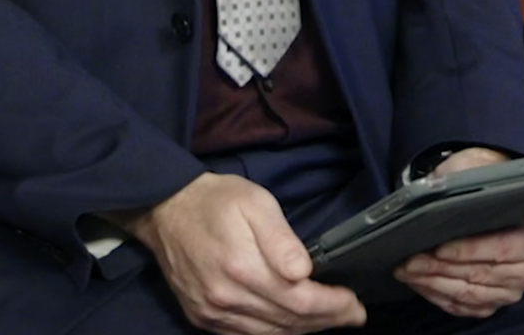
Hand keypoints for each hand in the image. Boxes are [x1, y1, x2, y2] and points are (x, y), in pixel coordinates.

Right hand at [113, 173, 365, 334]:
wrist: (167, 210)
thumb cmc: (217, 202)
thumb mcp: (256, 204)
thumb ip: (281, 240)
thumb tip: (304, 272)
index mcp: (243, 269)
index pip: (300, 301)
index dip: (333, 306)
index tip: (356, 305)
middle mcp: (226, 299)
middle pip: (288, 323)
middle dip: (326, 321)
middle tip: (353, 315)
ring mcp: (212, 312)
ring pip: (268, 334)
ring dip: (304, 330)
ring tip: (330, 320)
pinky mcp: (202, 316)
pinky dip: (274, 334)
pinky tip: (292, 326)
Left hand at [393, 149, 523, 318]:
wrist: (494, 206)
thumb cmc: (486, 189)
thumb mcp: (479, 174)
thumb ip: (464, 181)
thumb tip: (435, 189)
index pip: (501, 248)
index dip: (468, 251)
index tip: (438, 247)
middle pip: (480, 274)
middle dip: (439, 267)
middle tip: (409, 260)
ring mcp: (511, 291)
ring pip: (467, 293)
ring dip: (433, 283)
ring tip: (408, 270)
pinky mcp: (493, 305)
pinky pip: (462, 307)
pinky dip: (437, 295)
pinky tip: (419, 282)